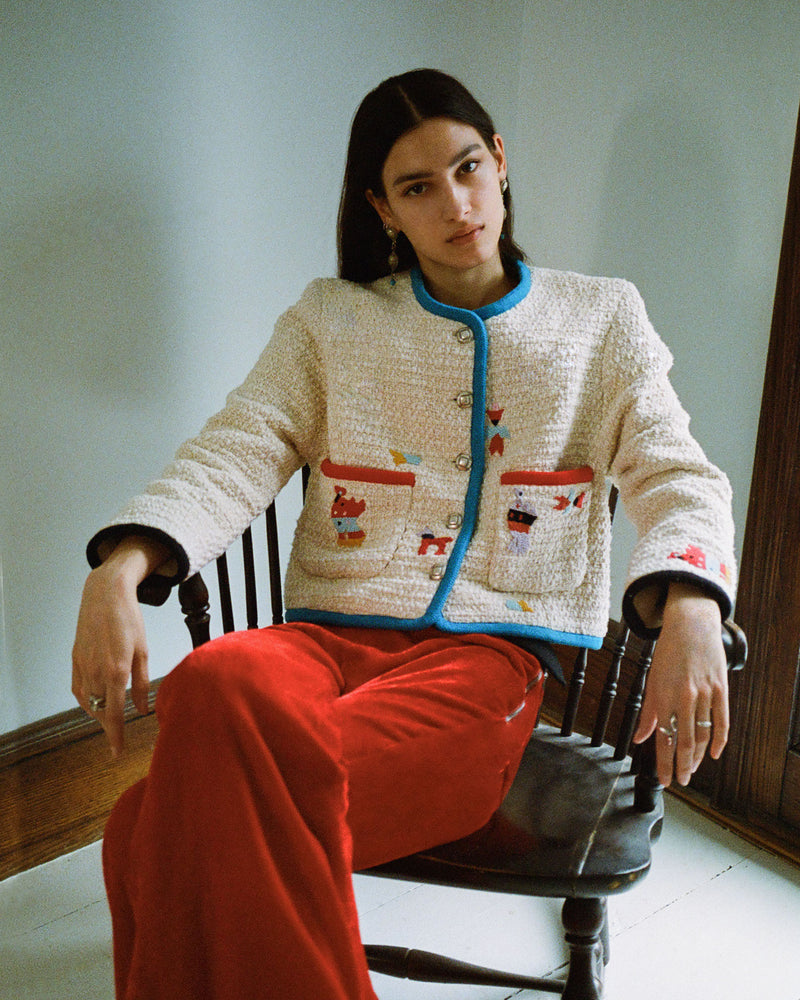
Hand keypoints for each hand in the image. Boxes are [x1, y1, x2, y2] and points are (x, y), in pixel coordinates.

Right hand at [72, 536, 167, 755]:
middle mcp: (96, 672)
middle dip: (109, 727)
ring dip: (99, 714)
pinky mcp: (75, 659)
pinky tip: (96, 703)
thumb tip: (144, 709)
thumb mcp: (143, 651)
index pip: (115, 714)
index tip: (118, 752)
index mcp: (116, 671)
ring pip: (88, 702)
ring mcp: (82, 666)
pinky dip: (87, 700)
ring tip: (110, 720)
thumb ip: (143, 683)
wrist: (105, 595)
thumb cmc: (129, 620)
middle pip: (100, 712)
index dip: (116, 735)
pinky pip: (78, 689)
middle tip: (118, 737)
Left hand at [633, 583, 727, 786]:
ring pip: (704, 735)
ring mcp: (705, 694)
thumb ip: (647, 712)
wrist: (690, 626)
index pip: (663, 738)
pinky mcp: (721, 689)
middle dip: (682, 766)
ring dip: (699, 757)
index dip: (664, 763)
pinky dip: (720, 740)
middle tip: (681, 781)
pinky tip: (715, 754)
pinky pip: (723, 721)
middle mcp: (684, 697)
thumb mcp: (652, 681)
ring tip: (693, 769)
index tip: (664, 780)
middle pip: (685, 742)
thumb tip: (640, 739)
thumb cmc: (668, 654)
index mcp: (663, 696)